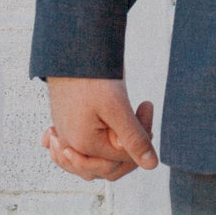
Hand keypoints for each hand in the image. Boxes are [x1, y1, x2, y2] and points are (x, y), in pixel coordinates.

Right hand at [42, 77, 158, 180]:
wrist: (68, 49)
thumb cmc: (91, 75)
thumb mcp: (117, 107)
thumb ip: (133, 138)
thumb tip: (151, 165)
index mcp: (84, 145)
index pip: (124, 157)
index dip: (142, 136)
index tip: (146, 105)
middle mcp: (71, 145)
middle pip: (108, 162)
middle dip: (129, 142)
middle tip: (139, 110)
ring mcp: (65, 135)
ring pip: (93, 158)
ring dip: (113, 147)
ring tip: (129, 120)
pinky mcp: (64, 124)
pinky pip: (75, 147)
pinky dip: (88, 145)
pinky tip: (107, 128)